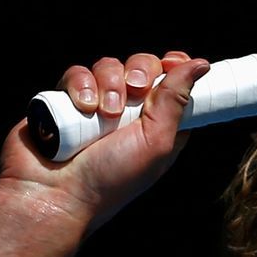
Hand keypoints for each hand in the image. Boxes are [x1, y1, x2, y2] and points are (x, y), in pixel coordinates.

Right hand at [0, 51, 211, 231]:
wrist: (55, 193)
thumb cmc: (110, 179)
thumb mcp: (156, 141)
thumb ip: (177, 100)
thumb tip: (201, 65)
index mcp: (157, 124)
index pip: (174, 82)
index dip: (176, 67)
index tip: (174, 63)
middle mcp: (129, 113)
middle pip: (141, 65)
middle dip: (140, 70)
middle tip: (135, 88)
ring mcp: (96, 105)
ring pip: (108, 66)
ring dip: (109, 82)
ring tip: (103, 112)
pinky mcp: (66, 100)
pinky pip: (77, 74)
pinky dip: (80, 85)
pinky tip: (81, 106)